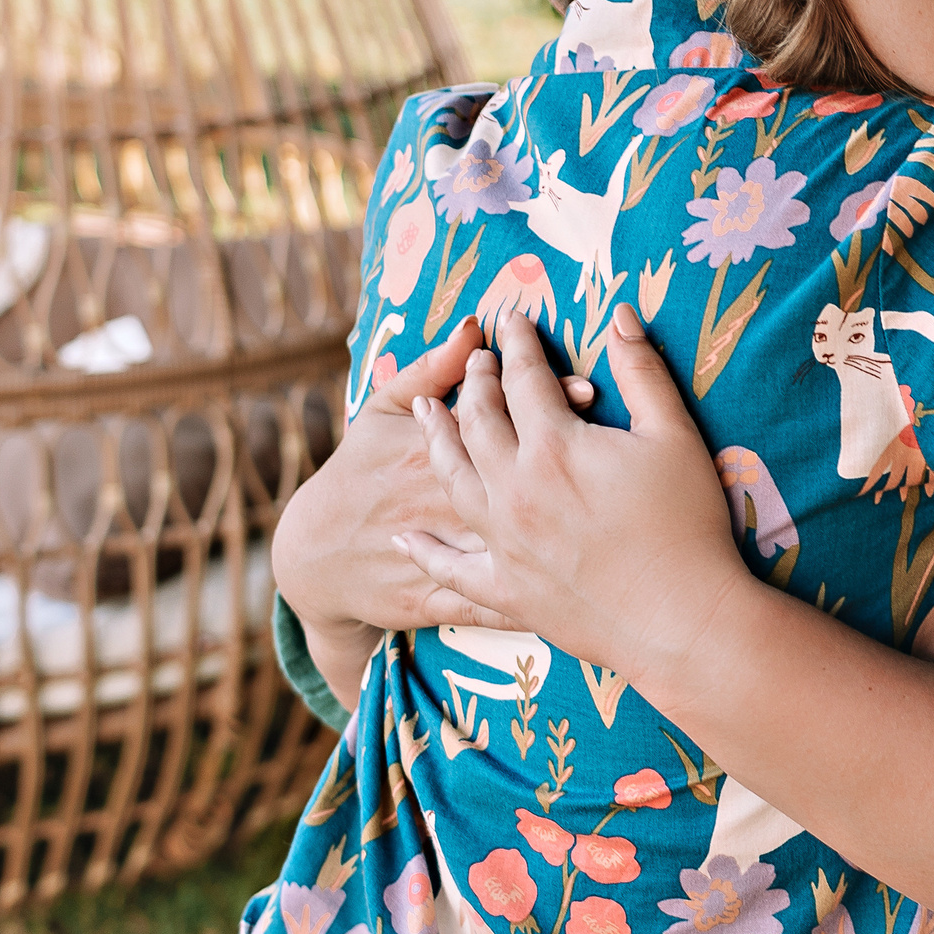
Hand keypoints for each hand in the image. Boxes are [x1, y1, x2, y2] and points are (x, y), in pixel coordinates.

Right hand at [273, 318, 602, 636]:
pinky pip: (495, 606)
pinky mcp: (442, 601)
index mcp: (426, 454)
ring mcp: (439, 558)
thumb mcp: (380, 413)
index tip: (592, 388)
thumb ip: (427, 367)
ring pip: (509, 544)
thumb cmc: (360, 471)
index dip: (545, 404)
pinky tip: (590, 588)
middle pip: (510, 480)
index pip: (495, 422)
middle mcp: (438, 506)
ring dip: (557, 529)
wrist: (315, 557)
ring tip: (608, 506)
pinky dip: (538, 599)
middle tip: (618, 447)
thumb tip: (473, 327)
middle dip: (564, 461)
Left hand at [398, 309, 747, 690]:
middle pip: (478, 421)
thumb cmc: (688, 524)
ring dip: (437, 441)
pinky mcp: (505, 590)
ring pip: (454, 480)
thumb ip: (643, 371)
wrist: (681, 618)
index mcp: (555, 446)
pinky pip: (451, 567)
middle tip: (475, 360)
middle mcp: (515, 489)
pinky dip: (426, 551)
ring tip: (425, 414)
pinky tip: (407, 539)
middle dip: (474, 382)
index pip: (524, 378)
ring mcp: (503, 542)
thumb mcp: (675, 435)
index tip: (513, 320)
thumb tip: (621, 315)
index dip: (518, 344)